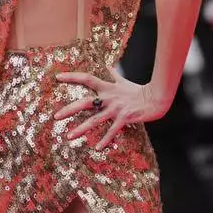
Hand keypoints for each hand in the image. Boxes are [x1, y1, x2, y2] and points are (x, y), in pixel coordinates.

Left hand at [54, 70, 168, 149]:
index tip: (58, 77)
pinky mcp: (124, 118)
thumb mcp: (123, 81)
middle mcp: (109, 98)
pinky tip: (97, 148)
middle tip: (55, 117)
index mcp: (107, 88)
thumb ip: (113, 74)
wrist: (156, 98)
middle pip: (85, 102)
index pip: (87, 79)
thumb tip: (107, 64)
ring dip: (81, 129)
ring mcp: (116, 109)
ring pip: (95, 119)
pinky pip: (112, 131)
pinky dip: (105, 139)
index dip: (72, 77)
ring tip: (69, 136)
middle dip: (69, 109)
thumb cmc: (138, 90)